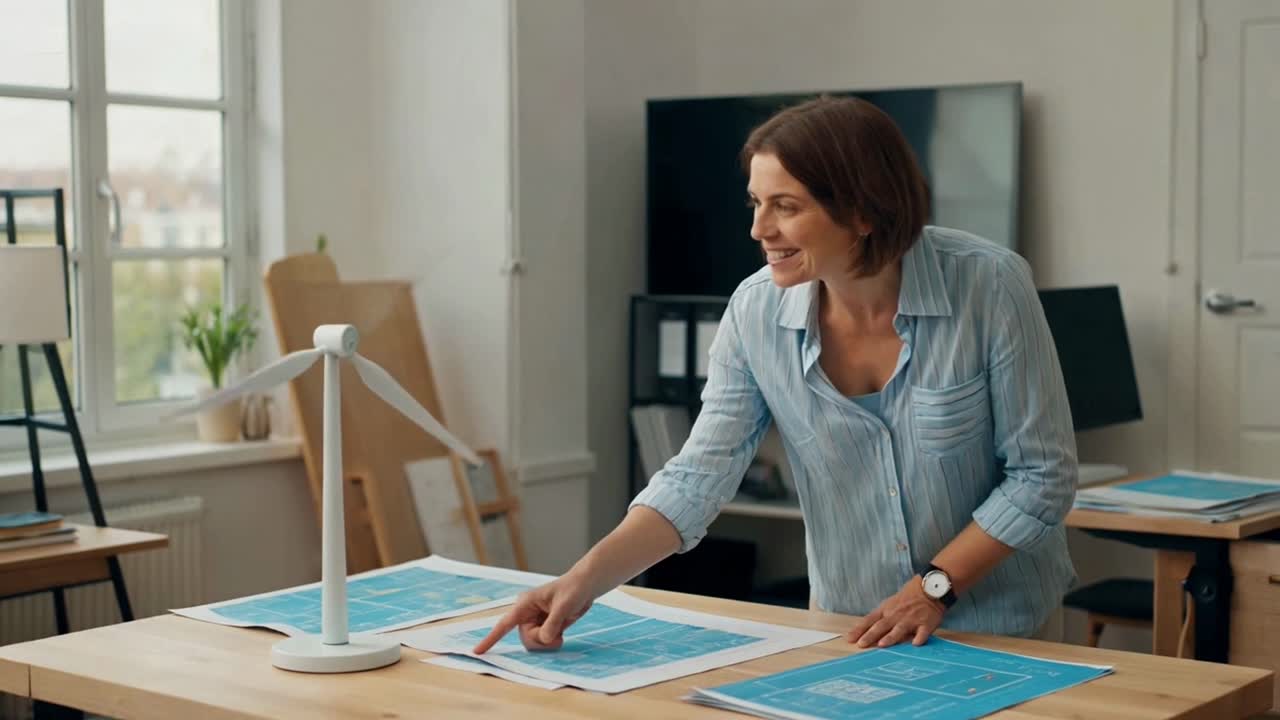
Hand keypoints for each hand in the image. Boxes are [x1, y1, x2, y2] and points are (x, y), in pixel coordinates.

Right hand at [472, 572, 595, 653]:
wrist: (586, 586)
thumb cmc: (574, 589)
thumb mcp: (564, 605)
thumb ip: (552, 623)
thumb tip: (544, 638)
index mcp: (525, 604)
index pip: (504, 623)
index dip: (491, 639)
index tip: (477, 652)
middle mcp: (526, 614)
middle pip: (526, 639)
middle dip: (542, 640)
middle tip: (558, 633)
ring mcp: (535, 621)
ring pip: (534, 643)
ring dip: (548, 642)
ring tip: (561, 631)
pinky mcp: (544, 626)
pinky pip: (543, 643)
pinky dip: (552, 642)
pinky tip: (561, 631)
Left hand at [844, 575, 944, 647]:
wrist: (929, 588)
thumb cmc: (908, 598)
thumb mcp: (890, 604)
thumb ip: (881, 618)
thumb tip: (865, 632)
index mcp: (886, 610)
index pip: (870, 620)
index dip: (859, 630)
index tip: (849, 638)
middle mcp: (896, 615)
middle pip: (881, 626)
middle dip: (870, 635)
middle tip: (861, 644)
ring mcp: (911, 619)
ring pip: (899, 629)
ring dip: (890, 637)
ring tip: (882, 644)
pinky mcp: (926, 624)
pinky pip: (922, 632)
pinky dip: (919, 638)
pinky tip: (915, 644)